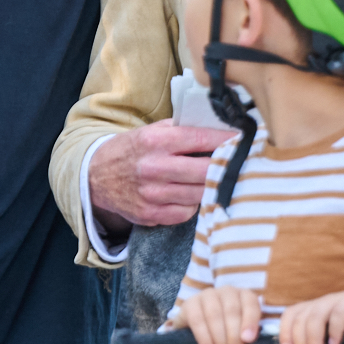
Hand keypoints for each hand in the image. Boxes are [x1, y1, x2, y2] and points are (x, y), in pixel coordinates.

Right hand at [91, 121, 238, 230]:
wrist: (96, 177)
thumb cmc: (134, 150)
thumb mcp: (153, 130)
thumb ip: (184, 130)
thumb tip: (223, 129)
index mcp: (155, 140)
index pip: (202, 139)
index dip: (228, 140)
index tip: (247, 140)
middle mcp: (153, 167)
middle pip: (206, 170)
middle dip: (227, 166)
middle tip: (242, 162)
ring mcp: (151, 194)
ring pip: (200, 194)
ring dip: (212, 187)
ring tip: (220, 179)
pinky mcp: (150, 215)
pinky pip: (187, 212)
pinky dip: (194, 204)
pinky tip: (191, 194)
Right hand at [170, 285, 265, 343]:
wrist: (203, 333)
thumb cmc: (228, 334)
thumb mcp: (241, 338)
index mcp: (244, 296)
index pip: (250, 303)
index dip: (250, 321)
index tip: (248, 339)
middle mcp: (227, 292)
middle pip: (232, 311)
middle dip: (234, 336)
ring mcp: (208, 295)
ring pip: (214, 314)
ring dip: (219, 339)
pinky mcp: (190, 303)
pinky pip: (197, 320)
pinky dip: (205, 338)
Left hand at [274, 289, 343, 343]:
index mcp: (317, 311)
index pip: (292, 314)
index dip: (285, 332)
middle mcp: (326, 302)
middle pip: (302, 316)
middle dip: (299, 342)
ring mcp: (342, 299)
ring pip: (317, 313)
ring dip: (313, 338)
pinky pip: (341, 311)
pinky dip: (335, 329)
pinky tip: (336, 343)